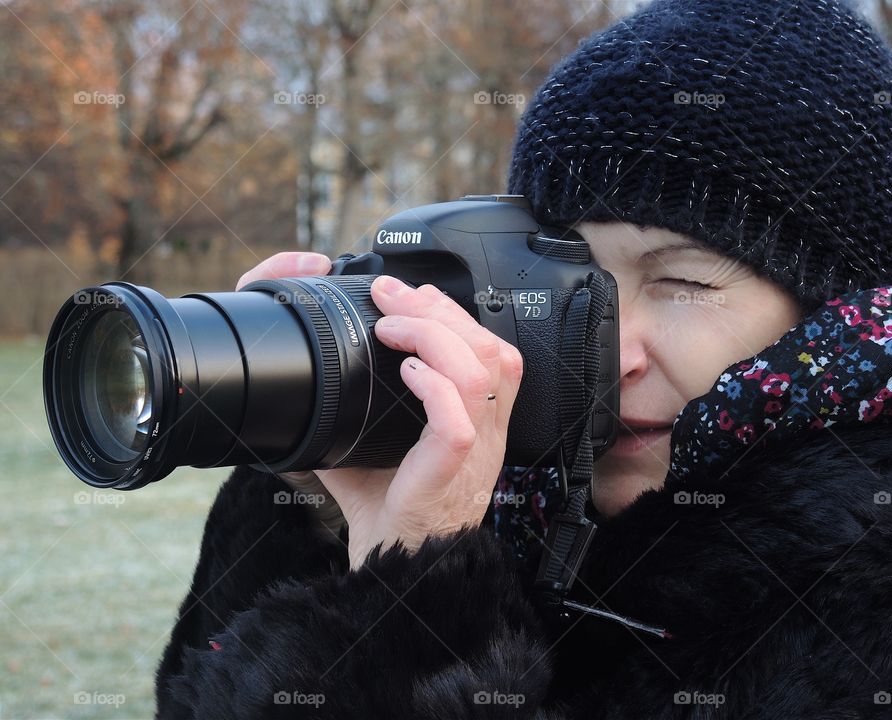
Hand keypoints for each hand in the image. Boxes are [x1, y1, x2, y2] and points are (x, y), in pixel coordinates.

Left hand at [237, 252, 523, 569]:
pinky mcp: (453, 470)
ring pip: (480, 370)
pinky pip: (458, 418)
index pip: (490, 350)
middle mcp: (487, 429)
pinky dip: (432, 385)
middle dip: (440, 309)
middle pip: (489, 348)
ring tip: (392, 326)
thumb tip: (316, 379)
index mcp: (479, 419)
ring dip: (433, 335)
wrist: (399, 566)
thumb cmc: (393, 509)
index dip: (457, 314)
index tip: (410, 295)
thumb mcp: (376, 444)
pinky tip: (405, 371)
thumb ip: (359, 410)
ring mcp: (476, 450)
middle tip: (392, 294)